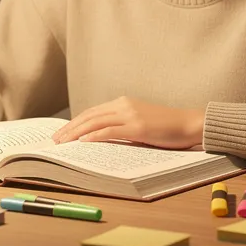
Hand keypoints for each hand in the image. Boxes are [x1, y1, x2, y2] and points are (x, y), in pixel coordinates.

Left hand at [51, 97, 203, 148]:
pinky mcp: (137, 127)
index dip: (74, 122)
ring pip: (95, 122)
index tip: (62, 133)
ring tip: (63, 143)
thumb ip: (122, 126)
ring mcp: (130, 115)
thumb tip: (101, 138)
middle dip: (69, 128)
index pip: (92, 112)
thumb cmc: (168, 127)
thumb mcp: (141, 122)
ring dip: (75, 133)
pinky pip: (110, 131)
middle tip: (55, 140)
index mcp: (123, 102)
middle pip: (89, 116)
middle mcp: (124, 105)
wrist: (190, 123)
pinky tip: (83, 142)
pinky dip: (94, 136)